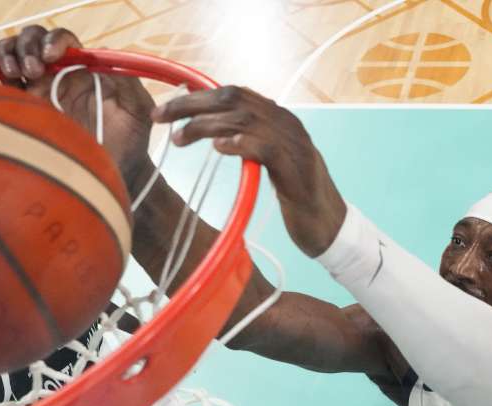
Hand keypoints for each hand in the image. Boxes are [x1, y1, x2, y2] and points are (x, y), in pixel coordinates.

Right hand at [0, 26, 155, 192]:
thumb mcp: (138, 107)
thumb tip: (101, 57)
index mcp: (84, 69)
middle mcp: (59, 75)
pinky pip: (2, 85)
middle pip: (32, 41)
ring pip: (13, 55)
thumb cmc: (131, 141)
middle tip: (32, 70)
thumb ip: (126, 80)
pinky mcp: (24, 111)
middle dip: (26, 45)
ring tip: (14, 72)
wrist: (114, 175)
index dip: (54, 40)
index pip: (63, 40)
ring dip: (7, 54)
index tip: (51, 57)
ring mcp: (39, 91)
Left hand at [151, 86, 346, 256]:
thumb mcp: (271, 162)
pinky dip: (240, 143)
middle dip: (192, 105)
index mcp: (280, 119)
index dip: (197, 96)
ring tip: (180, 138)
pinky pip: (266, 147)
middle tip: (161, 117)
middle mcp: (288, 124)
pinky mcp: (297, 169)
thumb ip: (250, 142)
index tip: (166, 109)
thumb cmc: (298, 196)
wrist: (331, 226)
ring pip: (245, 119)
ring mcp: (295, 145)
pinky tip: (219, 148)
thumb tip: (216, 131)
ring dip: (206, 125)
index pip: (234, 93)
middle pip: (234, 99)